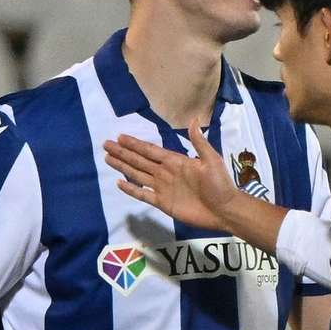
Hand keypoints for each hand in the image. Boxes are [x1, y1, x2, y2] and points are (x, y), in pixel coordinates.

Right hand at [100, 130, 239, 230]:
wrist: (224, 210)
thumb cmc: (220, 184)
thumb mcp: (212, 160)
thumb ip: (199, 143)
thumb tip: (193, 119)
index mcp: (175, 161)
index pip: (150, 150)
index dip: (135, 144)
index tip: (120, 137)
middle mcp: (165, 172)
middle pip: (139, 160)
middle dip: (122, 153)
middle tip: (106, 144)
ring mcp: (163, 188)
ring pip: (138, 174)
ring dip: (123, 166)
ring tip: (108, 158)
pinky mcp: (163, 203)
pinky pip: (143, 195)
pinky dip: (131, 189)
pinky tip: (120, 182)